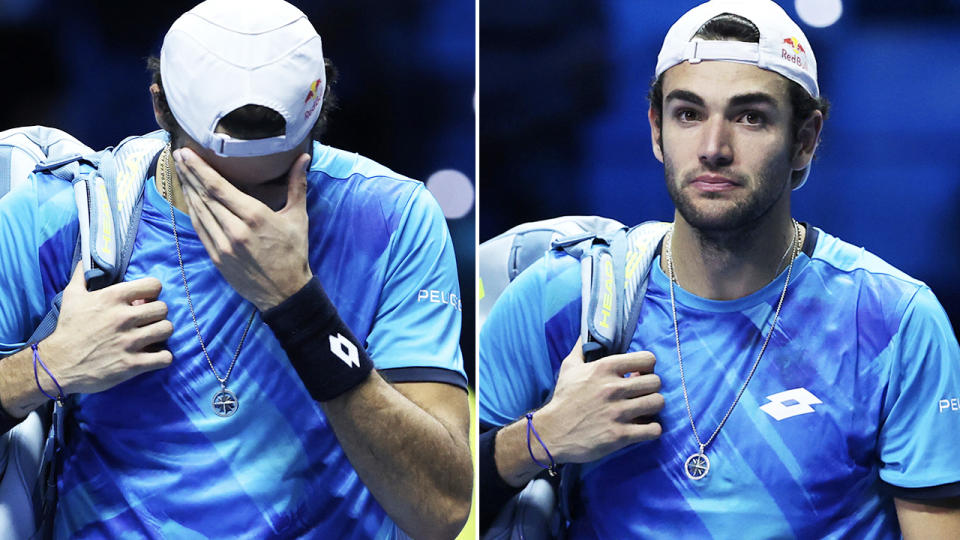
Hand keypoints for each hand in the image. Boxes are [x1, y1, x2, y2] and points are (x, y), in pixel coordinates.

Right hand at [44, 264, 173, 394]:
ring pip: (167, 329)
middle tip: (149, 320)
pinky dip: (163, 357)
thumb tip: (84, 260)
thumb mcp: (71, 297)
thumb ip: (81, 276)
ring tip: (153, 336)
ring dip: (162, 332)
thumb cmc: (67, 329)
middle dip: (158, 314)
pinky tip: (154, 355)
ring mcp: (130, 341)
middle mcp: (124, 317)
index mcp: (112, 298)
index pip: (153, 285)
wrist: (57, 365)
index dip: (153, 291)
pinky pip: (165, 357)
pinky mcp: (132, 364)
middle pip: (163, 308)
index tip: (147, 299)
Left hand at [174, 148, 312, 310]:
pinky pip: (199, 229)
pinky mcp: (216, 257)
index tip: (187, 153)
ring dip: (187, 190)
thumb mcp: (298, 218)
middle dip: (189, 174)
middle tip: (177, 155)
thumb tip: (304, 157)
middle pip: (204, 196)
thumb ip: (297, 185)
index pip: (218, 187)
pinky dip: (192, 211)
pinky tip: (188, 198)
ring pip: (199, 211)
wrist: (285, 292)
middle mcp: (235, 229)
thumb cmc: (294, 253)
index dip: (199, 169)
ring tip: (180, 171)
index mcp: (255, 216)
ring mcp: (222, 245)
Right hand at [534, 339, 663, 463]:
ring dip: (653, 407)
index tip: (641, 373)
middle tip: (642, 393)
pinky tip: (643, 427)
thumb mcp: (569, 368)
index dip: (648, 366)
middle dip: (651, 388)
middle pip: (656, 382)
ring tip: (644, 410)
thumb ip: (581, 349)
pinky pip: (653, 429)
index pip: (648, 359)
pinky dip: (652, 429)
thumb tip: (586, 332)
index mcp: (604, 368)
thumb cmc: (563, 399)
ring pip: (657, 403)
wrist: (551, 432)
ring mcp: (618, 412)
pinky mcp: (620, 435)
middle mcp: (613, 388)